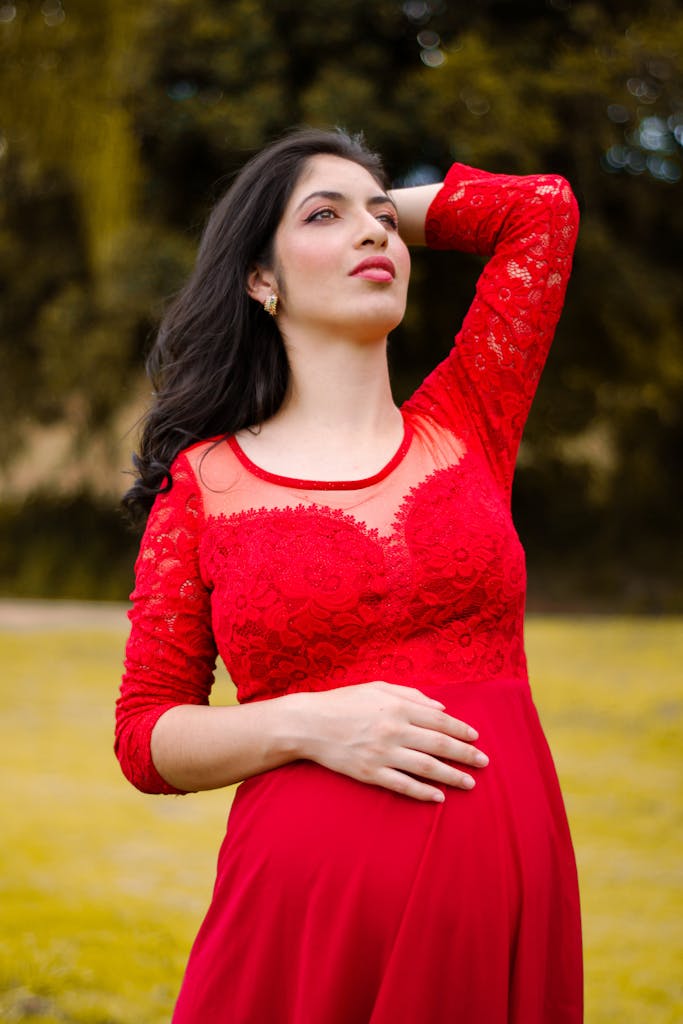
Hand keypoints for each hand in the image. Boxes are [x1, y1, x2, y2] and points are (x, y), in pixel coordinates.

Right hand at [291, 681, 487, 801]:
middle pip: (439, 744)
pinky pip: (403, 785)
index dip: (461, 729)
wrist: (308, 724)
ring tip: (469, 783)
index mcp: (397, 706)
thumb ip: (411, 694)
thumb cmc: (343, 702)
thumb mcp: (377, 688)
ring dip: (451, 776)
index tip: (476, 737)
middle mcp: (394, 729)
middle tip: (484, 763)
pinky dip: (423, 792)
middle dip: (465, 754)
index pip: (439, 719)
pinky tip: (439, 797)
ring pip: (426, 767)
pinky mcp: (371, 773)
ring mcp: (383, 753)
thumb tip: (441, 707)